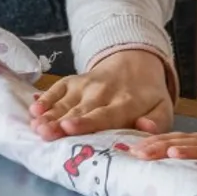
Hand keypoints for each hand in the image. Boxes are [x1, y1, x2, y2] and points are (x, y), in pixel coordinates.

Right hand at [29, 49, 174, 138]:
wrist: (136, 63)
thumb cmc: (147, 96)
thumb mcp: (162, 108)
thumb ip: (157, 121)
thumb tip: (145, 128)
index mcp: (126, 103)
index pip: (104, 115)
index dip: (85, 122)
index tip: (68, 127)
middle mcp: (103, 93)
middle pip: (79, 111)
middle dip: (60, 122)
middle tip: (43, 132)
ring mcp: (86, 85)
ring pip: (65, 102)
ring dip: (49, 114)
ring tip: (35, 126)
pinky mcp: (74, 81)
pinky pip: (58, 88)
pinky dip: (46, 98)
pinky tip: (34, 108)